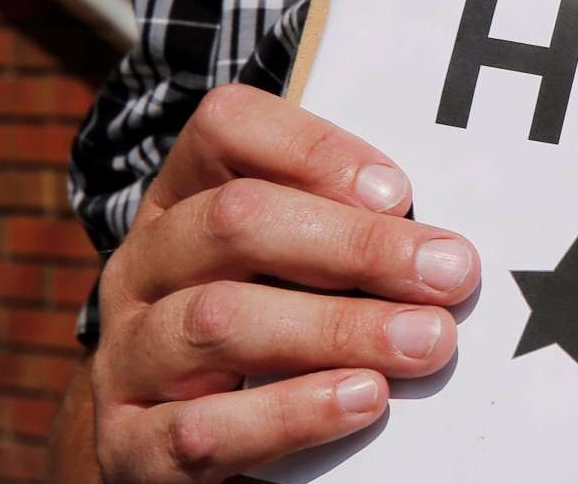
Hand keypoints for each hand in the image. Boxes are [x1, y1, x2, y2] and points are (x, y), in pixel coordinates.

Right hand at [87, 85, 479, 482]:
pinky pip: (203, 429)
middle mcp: (143, 267)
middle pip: (233, 222)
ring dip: (339, 329)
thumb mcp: (291, 268)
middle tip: (449, 274)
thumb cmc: (263, 336)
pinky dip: (290, 413)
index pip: (225, 128)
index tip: (400, 192)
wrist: (182, 449)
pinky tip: (361, 401)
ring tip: (425, 342)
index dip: (314, 150)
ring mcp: (128, 357)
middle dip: (355, 246)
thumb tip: (441, 247)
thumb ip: (344, 234)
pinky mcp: (133, 446)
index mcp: (181, 201)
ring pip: (220, 322)